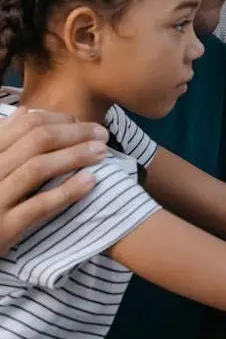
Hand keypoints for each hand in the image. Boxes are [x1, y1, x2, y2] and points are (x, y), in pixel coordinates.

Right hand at [0, 108, 107, 252]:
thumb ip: (4, 139)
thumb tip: (27, 111)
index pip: (25, 124)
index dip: (59, 119)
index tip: (82, 123)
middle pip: (36, 141)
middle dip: (75, 133)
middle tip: (102, 134)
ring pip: (38, 168)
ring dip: (75, 156)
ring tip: (101, 152)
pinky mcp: (3, 227)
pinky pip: (38, 205)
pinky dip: (66, 191)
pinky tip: (91, 181)